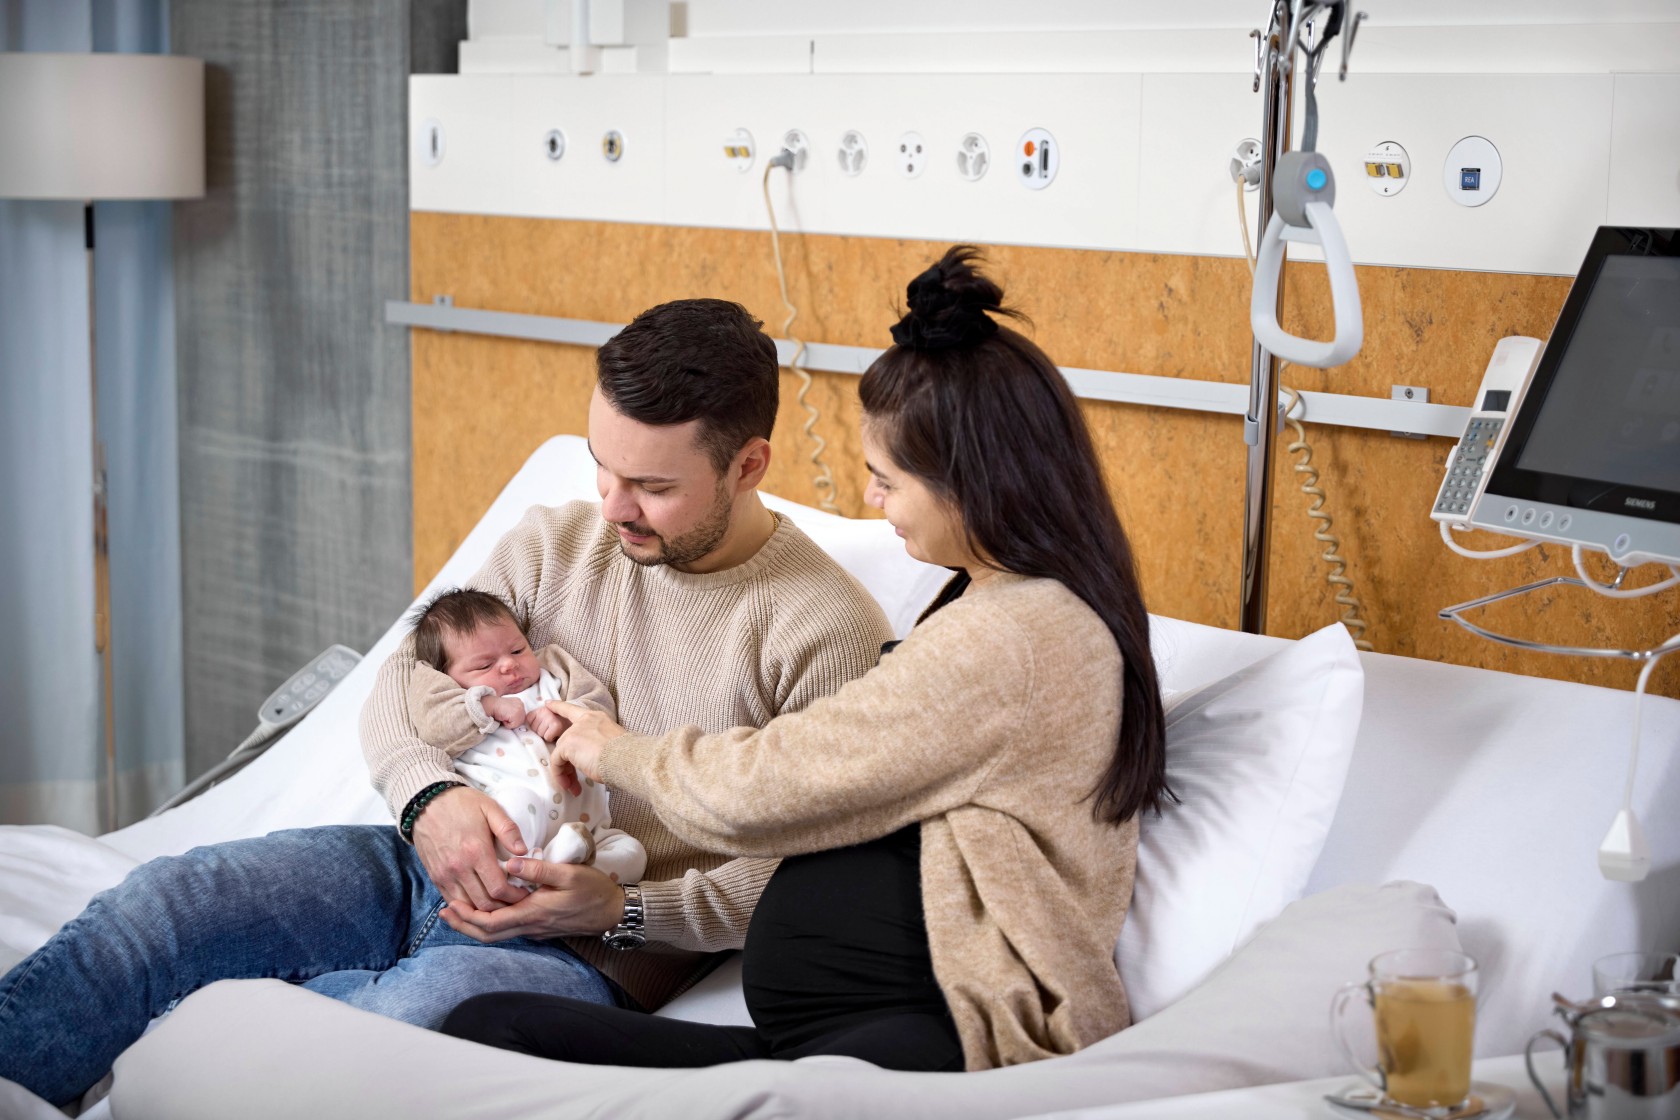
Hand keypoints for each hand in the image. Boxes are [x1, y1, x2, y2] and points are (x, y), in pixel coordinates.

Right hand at [411, 786, 530, 912]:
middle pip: (484, 904)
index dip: (515, 896)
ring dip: (485, 910)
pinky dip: (467, 905)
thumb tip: (523, 851)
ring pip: (468, 907)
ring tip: (500, 902)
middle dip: (503, 907)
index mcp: (476, 851)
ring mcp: (444, 875)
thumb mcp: (490, 808)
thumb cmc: (462, 804)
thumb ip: (508, 830)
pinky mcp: (435, 877)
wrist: (426, 803)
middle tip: (515, 902)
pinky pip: (452, 900)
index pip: (498, 888)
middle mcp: (458, 868)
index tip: (525, 893)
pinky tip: (480, 899)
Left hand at [438, 857, 626, 942]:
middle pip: (488, 935)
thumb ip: (539, 868)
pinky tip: (486, 909)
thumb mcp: (569, 873)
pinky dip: (491, 922)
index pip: (491, 923)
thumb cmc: (593, 890)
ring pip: (498, 935)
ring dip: (475, 925)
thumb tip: (510, 862)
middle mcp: (531, 926)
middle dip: (463, 925)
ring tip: (458, 911)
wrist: (613, 912)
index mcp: (534, 913)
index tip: (450, 905)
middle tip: (444, 913)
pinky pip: (509, 930)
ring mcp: (535, 930)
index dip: (467, 917)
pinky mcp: (540, 928)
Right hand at [484, 695, 526, 728]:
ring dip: (510, 723)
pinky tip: (502, 718)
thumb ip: (514, 712)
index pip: (521, 715)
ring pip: (518, 723)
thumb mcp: (508, 708)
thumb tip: (516, 721)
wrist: (489, 705)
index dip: (513, 718)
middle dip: (513, 721)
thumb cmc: (496, 708)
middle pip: (521, 720)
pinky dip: (507, 724)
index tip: (506, 715)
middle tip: (504, 716)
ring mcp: (519, 709)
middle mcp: (521, 704)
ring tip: (503, 717)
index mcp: (519, 702)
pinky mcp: (516, 714)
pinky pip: (513, 725)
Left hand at [526, 705, 563, 742]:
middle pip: (533, 728)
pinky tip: (556, 734)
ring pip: (540, 733)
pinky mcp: (556, 726)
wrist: (576, 719)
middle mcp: (545, 710)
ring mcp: (550, 718)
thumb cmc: (560, 719)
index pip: (528, 719)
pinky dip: (551, 738)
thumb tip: (524, 725)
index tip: (543, 723)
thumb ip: (537, 717)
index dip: (535, 724)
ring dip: (546, 735)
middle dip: (540, 730)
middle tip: (550, 728)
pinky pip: (547, 737)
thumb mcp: (547, 714)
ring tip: (554, 730)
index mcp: (541, 707)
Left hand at [547, 701, 623, 788]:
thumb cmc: (625, 755)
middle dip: (568, 762)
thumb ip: (596, 744)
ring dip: (565, 772)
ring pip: (561, 753)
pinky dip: (560, 775)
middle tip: (574, 780)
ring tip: (573, 787)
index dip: (559, 707)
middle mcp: (584, 721)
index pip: (572, 710)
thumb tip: (590, 760)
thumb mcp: (610, 743)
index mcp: (596, 718)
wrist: (626, 758)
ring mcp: (574, 731)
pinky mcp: (567, 745)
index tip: (547, 704)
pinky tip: (570, 785)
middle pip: (566, 740)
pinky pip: (556, 762)